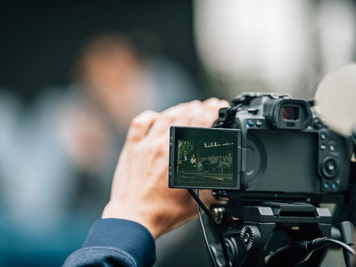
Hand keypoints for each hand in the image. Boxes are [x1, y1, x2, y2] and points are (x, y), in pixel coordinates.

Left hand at [102, 98, 228, 238]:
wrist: (133, 218)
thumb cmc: (162, 213)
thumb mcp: (196, 202)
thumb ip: (211, 188)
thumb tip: (224, 180)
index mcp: (181, 157)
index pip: (200, 123)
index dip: (213, 111)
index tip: (219, 107)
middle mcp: (163, 146)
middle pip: (185, 115)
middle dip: (201, 107)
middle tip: (210, 105)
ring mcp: (145, 145)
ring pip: (165, 116)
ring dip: (180, 108)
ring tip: (190, 107)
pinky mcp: (131, 148)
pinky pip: (140, 123)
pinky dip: (150, 116)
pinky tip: (157, 116)